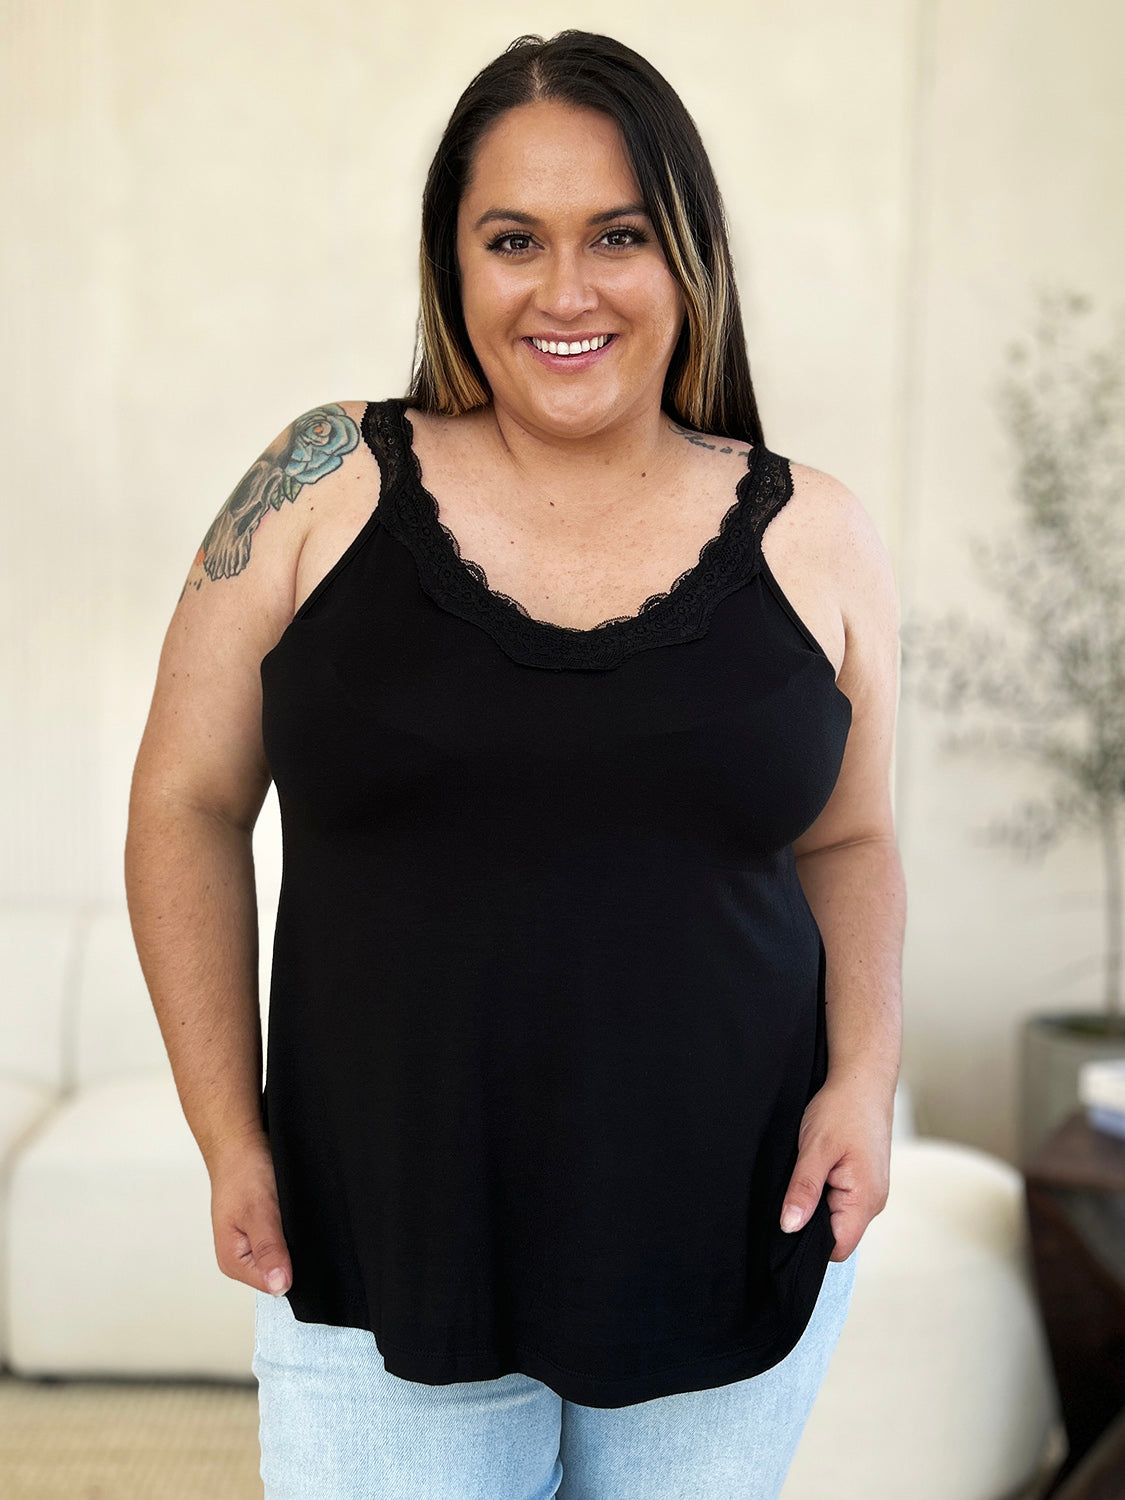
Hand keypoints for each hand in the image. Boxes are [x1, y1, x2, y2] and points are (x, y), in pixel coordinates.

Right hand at [206, 1130, 292, 1295]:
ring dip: (295, 1240)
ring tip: (291, 1217)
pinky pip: (286, 1240)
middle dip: (295, 1255)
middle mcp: (242, 1258)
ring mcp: (254, 1244)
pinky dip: (294, 1230)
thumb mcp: (259, 1212)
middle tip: (295, 1225)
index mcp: (233, 1262)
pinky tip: (294, 1215)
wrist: (241, 1144)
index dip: (292, 1269)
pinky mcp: (265, 1230)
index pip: (273, 1286)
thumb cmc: (243, 1173)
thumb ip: (268, 1250)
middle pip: (281, 1272)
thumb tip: (279, 1286)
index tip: (301, 1246)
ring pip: (287, 1256)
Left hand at [779, 1075, 893, 1261]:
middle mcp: (875, 1201)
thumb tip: (790, 1227)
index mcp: (866, 1200)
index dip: (810, 1242)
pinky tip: (818, 1170)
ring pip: (840, 1217)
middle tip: (793, 1191)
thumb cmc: (843, 1109)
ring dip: (819, 1203)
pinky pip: (844, 1201)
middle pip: (839, 1234)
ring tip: (807, 1175)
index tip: (789, 1220)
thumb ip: (803, 1191)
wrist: (864, 1080)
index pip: (838, 1247)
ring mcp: (873, 1191)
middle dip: (812, 1221)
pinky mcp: (867, 1180)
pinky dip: (827, 1191)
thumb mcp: (815, 1149)